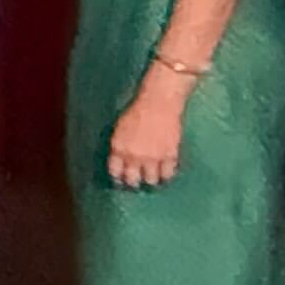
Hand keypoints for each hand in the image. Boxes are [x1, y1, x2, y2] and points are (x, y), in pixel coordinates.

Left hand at [108, 73, 190, 188]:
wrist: (159, 103)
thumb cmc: (137, 111)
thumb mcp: (120, 129)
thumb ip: (119, 146)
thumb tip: (120, 161)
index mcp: (119, 148)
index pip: (115, 172)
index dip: (118, 178)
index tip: (121, 180)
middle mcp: (134, 156)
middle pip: (133, 180)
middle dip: (134, 182)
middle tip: (137, 181)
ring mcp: (153, 157)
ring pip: (151, 180)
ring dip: (151, 179)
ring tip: (153, 176)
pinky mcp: (170, 156)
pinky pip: (168, 174)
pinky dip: (166, 175)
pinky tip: (165, 171)